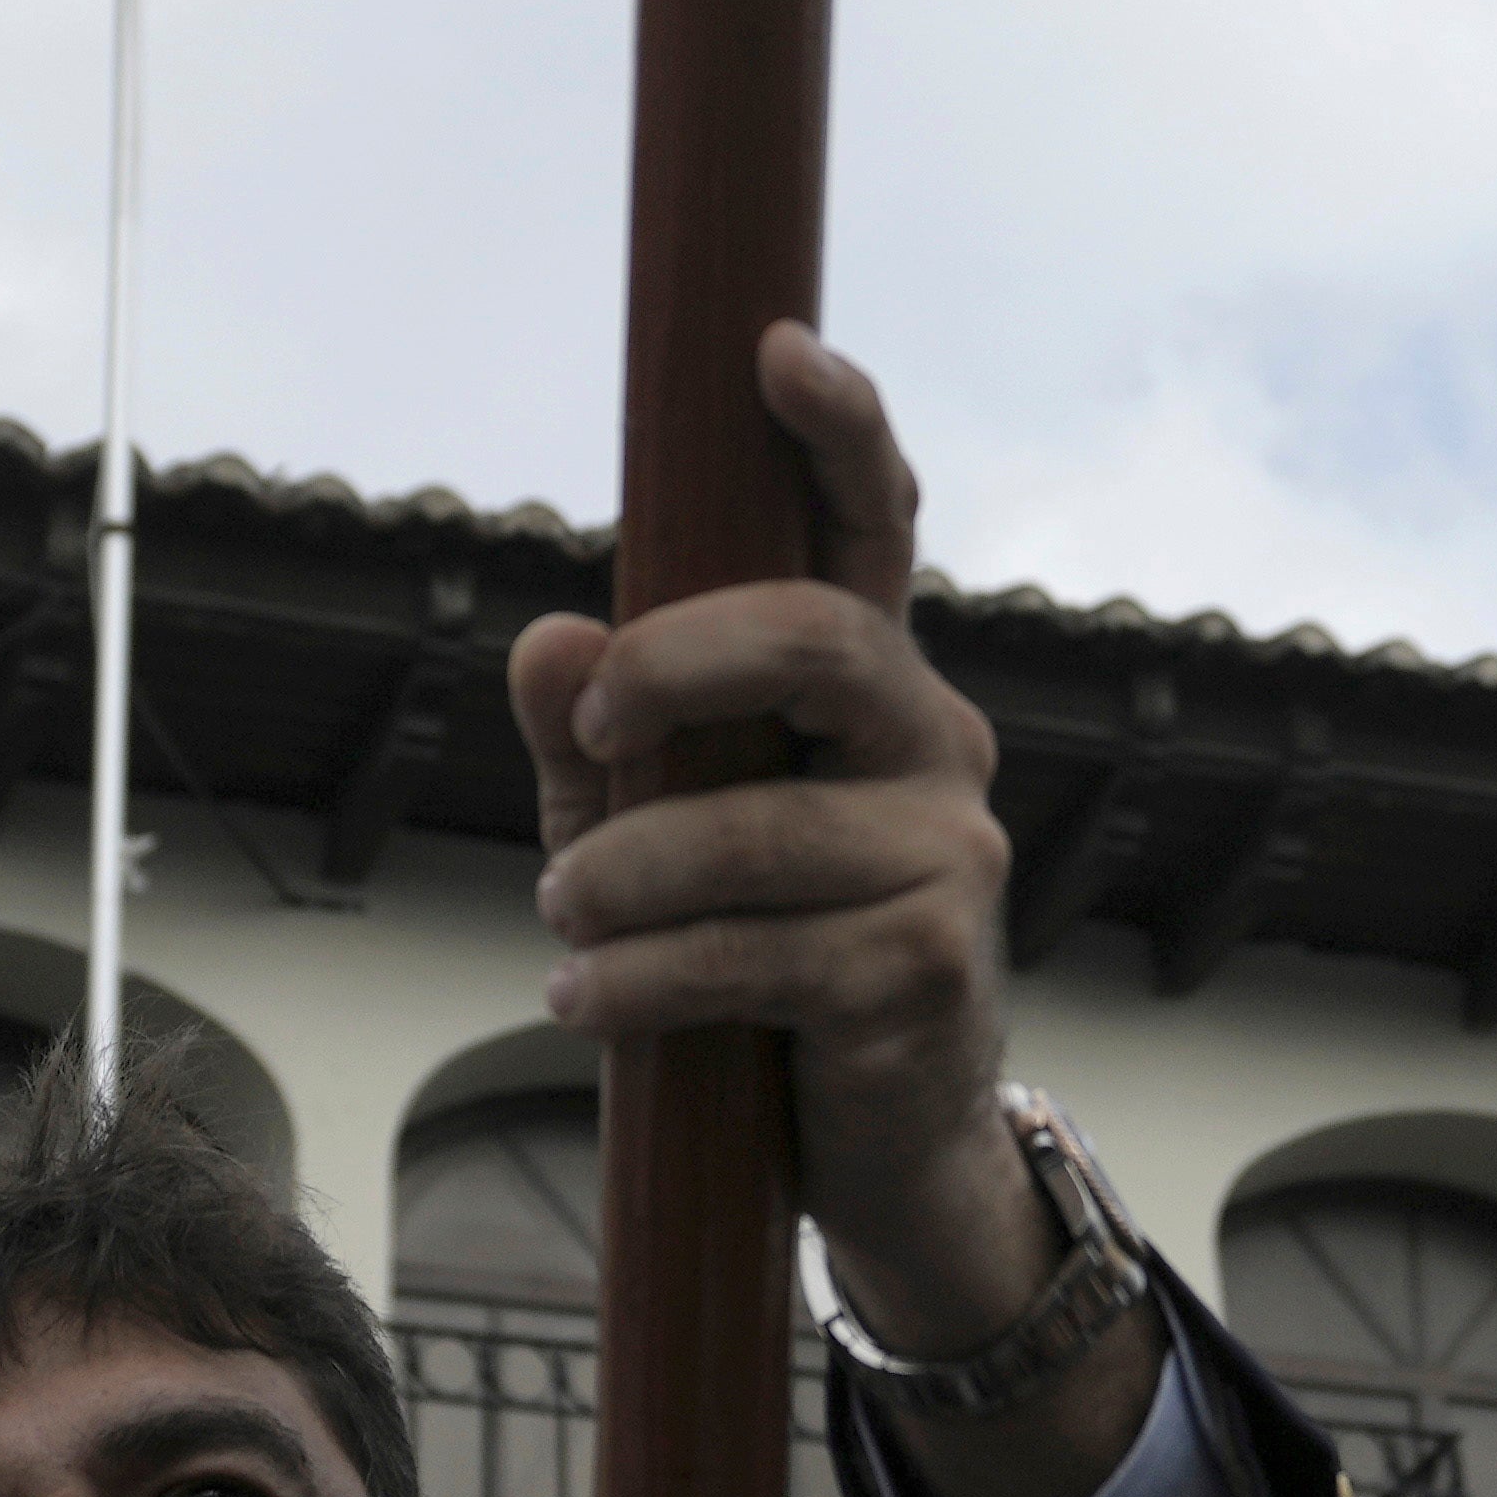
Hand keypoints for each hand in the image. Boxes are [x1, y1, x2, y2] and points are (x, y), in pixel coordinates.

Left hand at [507, 335, 1140, 1496]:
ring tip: (565, 917)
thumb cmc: (763, 958)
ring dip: (623, 876)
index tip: (779, 347)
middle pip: (821, 641)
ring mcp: (949, 861)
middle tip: (592, 723)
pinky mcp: (925, 973)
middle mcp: (935, 749)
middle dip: (682, 663)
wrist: (879, 1149)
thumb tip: (547, 637)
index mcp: (873, 688)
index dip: (839, 433)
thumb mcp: (652, 831)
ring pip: (757, 829)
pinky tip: (583, 999)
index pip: (871, 533)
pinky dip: (638, 978)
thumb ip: (598, 736)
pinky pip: (748, 952)